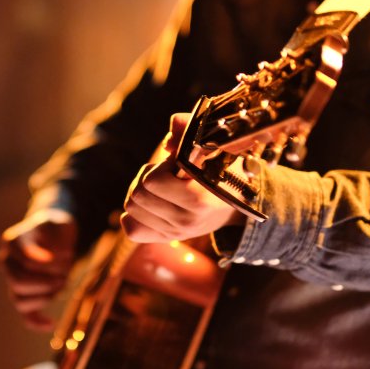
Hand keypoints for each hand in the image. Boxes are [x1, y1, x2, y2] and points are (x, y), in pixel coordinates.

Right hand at [0, 209, 76, 330]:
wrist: (54, 234)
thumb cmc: (57, 228)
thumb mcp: (60, 223)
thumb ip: (56, 236)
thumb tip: (49, 260)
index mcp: (12, 242)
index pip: (25, 260)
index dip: (47, 263)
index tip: (67, 255)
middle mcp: (7, 262)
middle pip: (18, 282)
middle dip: (45, 282)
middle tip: (64, 276)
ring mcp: (13, 280)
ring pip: (20, 301)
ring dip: (45, 297)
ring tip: (62, 284)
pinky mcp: (25, 295)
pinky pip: (25, 315)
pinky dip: (37, 322)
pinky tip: (52, 323)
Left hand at [121, 113, 245, 242]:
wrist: (238, 202)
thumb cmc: (223, 168)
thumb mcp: (214, 146)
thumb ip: (192, 130)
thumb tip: (172, 129)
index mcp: (199, 199)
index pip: (152, 181)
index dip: (161, 166)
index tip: (178, 164)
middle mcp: (187, 221)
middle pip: (137, 194)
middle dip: (147, 177)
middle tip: (166, 174)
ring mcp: (177, 233)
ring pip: (131, 208)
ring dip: (141, 192)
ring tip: (161, 187)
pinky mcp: (168, 238)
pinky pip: (133, 230)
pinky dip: (135, 215)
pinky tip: (151, 204)